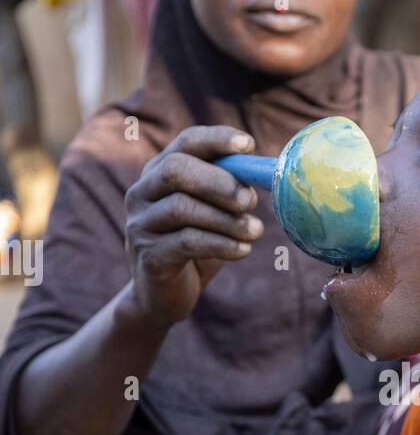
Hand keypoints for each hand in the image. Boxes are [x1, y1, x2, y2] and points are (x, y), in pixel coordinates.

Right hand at [125, 126, 262, 329]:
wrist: (164, 295)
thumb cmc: (195, 246)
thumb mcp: (212, 213)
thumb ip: (229, 191)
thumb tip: (262, 175)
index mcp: (159, 172)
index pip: (186, 143)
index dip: (216, 140)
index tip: (249, 145)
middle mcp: (142, 192)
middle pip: (175, 170)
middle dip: (218, 181)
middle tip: (250, 200)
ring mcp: (141, 224)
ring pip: (182, 208)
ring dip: (226, 219)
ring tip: (255, 231)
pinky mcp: (149, 255)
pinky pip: (187, 242)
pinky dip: (222, 244)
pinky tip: (244, 250)